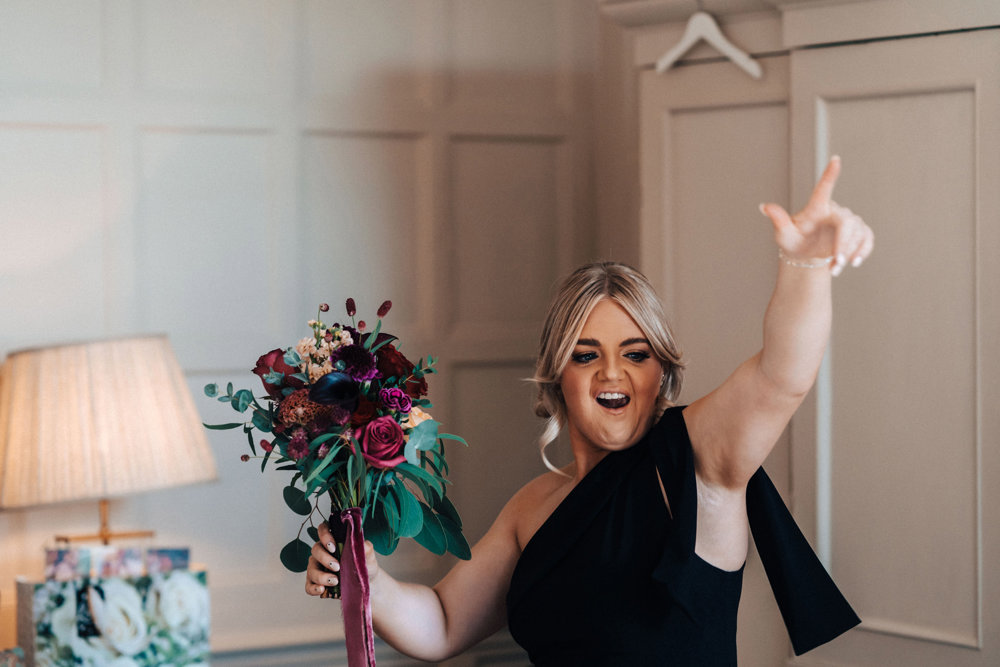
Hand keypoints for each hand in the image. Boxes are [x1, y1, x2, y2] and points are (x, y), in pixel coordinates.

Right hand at [305, 521, 379, 596]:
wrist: (367, 584)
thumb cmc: (364, 565)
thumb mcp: (368, 556)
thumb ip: (365, 548)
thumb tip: (362, 543)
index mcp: (334, 540)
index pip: (323, 530)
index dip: (324, 535)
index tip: (333, 547)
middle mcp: (322, 552)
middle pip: (316, 550)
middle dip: (325, 558)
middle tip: (337, 567)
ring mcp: (317, 567)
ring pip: (311, 569)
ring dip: (321, 576)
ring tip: (335, 581)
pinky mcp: (316, 583)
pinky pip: (308, 585)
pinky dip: (313, 588)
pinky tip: (321, 589)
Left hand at [760, 155, 873, 275]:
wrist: (805, 256)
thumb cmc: (793, 242)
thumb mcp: (784, 235)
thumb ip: (779, 221)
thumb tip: (763, 206)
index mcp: (816, 208)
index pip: (823, 189)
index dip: (829, 174)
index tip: (835, 159)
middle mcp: (834, 212)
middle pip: (847, 222)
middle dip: (844, 243)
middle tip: (837, 260)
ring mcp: (848, 222)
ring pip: (859, 232)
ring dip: (850, 252)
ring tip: (837, 267)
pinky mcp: (858, 233)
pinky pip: (867, 238)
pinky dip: (863, 251)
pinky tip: (854, 262)